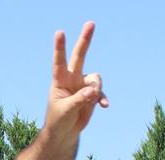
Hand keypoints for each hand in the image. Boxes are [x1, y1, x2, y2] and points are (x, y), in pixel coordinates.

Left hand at [44, 21, 107, 138]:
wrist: (64, 132)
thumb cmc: (58, 121)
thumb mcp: (66, 111)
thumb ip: (79, 100)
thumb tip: (92, 90)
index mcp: (60, 81)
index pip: (59, 61)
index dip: (60, 47)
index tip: (60, 33)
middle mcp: (72, 79)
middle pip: (80, 56)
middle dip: (85, 40)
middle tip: (90, 23)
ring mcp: (83, 85)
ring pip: (95, 78)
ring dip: (96, 88)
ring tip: (91, 100)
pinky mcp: (92, 95)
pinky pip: (101, 92)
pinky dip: (103, 98)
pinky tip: (105, 106)